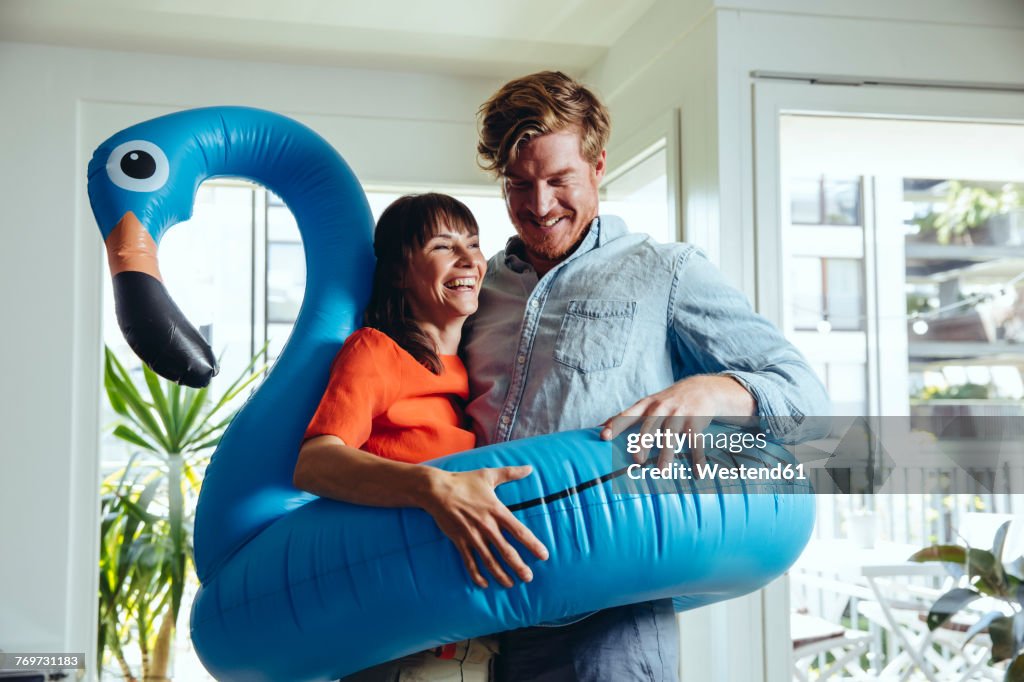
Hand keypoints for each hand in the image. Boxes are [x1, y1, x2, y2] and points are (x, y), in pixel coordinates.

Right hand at [421, 465, 548, 588]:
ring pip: (489, 560)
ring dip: (500, 574)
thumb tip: (530, 468)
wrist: (436, 490)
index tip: (544, 555)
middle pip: (506, 551)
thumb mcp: (489, 475)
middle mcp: (486, 526)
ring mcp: (472, 536)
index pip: (519, 531)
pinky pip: (469, 562)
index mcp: (496, 511)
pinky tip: (484, 584)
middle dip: (519, 566)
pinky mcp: (459, 541)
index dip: (533, 545)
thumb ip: (511, 473)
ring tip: (510, 584)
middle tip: (528, 577)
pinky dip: (476, 574)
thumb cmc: (464, 482)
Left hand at [599, 375, 754, 468]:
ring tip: (662, 471)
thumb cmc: (667, 402)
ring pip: (671, 436)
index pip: (627, 415)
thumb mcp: (646, 404)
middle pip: (649, 426)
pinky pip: (696, 442)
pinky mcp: (696, 421)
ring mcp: (679, 414)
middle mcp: (661, 408)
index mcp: (646, 406)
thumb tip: (599, 426)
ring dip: (667, 454)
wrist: (702, 388)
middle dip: (643, 442)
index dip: (615, 425)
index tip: (603, 436)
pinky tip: (697, 473)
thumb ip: (626, 416)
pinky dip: (697, 458)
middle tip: (637, 459)